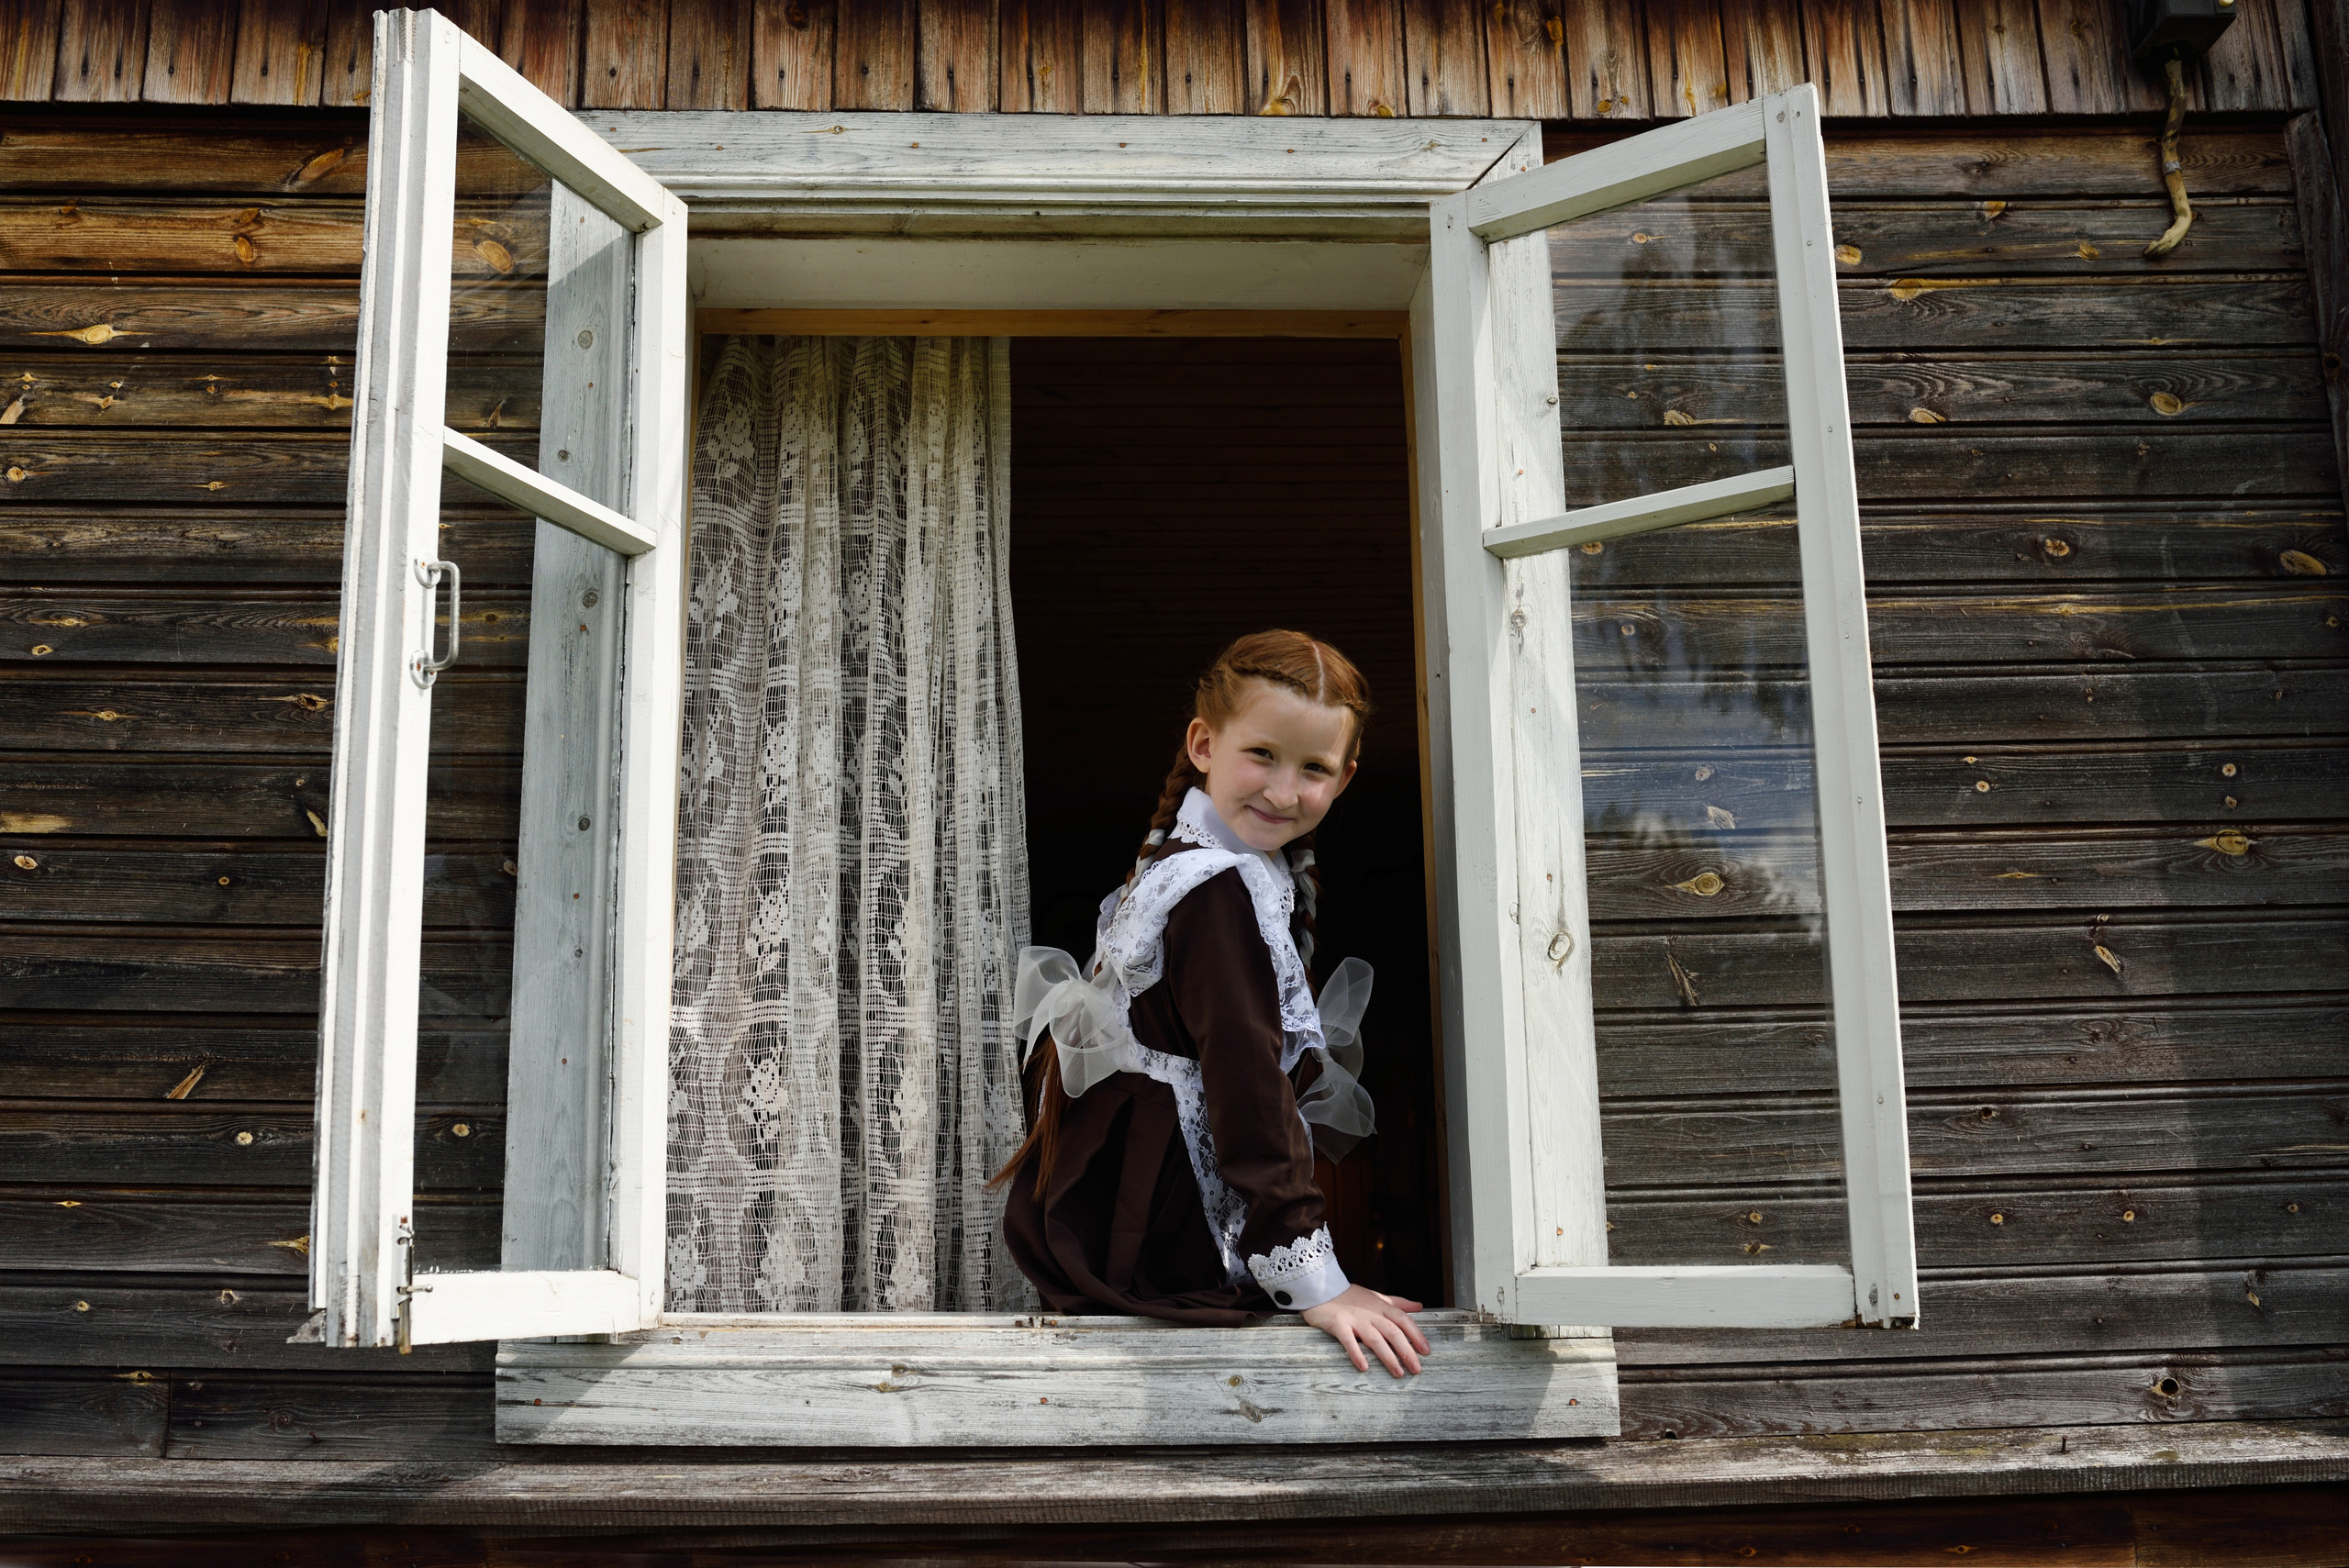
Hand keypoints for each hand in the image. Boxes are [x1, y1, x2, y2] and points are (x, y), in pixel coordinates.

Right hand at [1299, 1285, 1429, 1377]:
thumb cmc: (1351, 1296)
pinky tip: (1364, 1367)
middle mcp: (1371, 1313)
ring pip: (1375, 1339)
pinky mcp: (1338, 1325)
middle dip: (1406, 1351)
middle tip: (1416, 1369)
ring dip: (1388, 1357)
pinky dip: (1356, 1354)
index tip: (1426, 1351)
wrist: (1322, 1288)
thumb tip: (1419, 1306)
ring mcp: (1355, 1319)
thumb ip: (1398, 1303)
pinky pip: (1349, 1341)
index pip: (1403, 1320)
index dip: (1416, 1335)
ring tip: (1398, 1372)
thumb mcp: (1377, 1296)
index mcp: (1381, 1306)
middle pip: (1393, 1332)